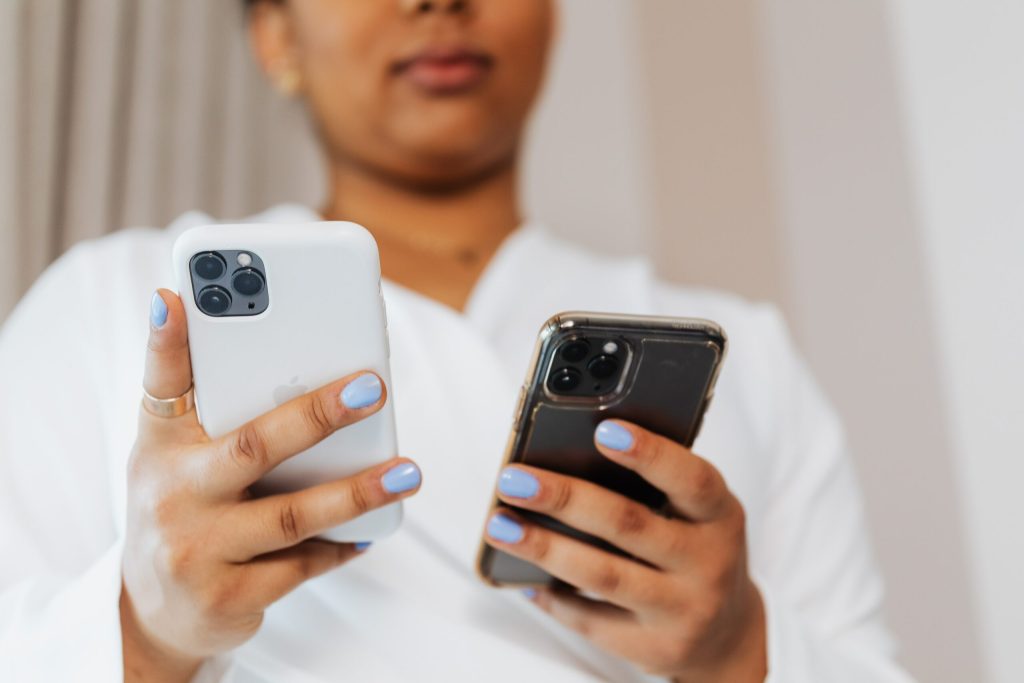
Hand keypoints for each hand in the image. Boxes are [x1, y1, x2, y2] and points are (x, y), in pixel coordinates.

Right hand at [121, 290, 421, 682]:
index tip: (178, 297)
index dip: (166, 341)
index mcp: (163, 446)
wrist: (155, 614)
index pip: (161, 382)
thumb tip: (220, 324)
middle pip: (253, 446)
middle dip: (316, 415)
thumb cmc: (181, 507)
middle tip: (372, 389)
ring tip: (407, 473)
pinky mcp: (229, 597)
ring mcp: (198, 550)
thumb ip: (201, 399)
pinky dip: (339, 545)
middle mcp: (173, 494)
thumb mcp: (171, 453)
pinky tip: (371, 529)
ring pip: (292, 515)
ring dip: (356, 492)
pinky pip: (301, 567)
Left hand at [484, 419, 766, 681]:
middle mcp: (708, 564)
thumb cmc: (697, 550)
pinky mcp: (654, 649)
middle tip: (514, 479)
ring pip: (603, 575)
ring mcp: (682, 611)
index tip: (603, 430)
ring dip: (544, 547)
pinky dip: (552, 597)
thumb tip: (569, 454)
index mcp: (720, 516)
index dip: (650, 454)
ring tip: (500, 525)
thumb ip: (655, 485)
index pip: (691, 480)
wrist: (728, 635)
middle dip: (565, 498)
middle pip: (629, 525)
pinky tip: (521, 575)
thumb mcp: (697, 513)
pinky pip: (591, 621)